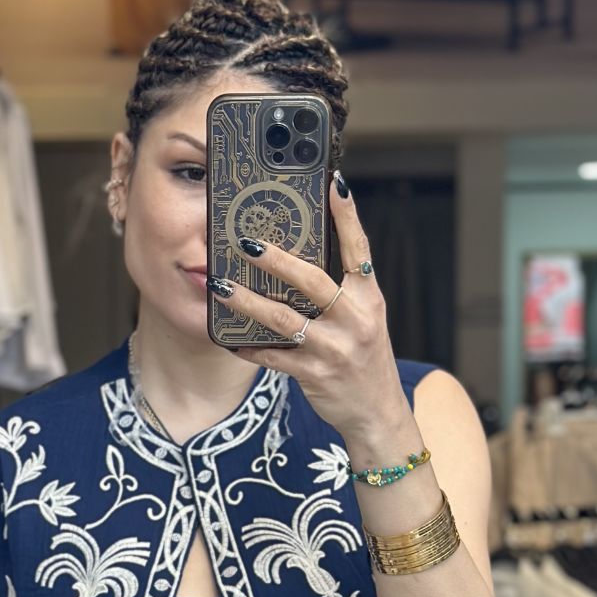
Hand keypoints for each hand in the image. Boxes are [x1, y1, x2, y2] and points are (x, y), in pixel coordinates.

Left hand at [211, 171, 410, 447]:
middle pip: (313, 281)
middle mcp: (355, 319)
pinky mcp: (315, 375)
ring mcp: (334, 349)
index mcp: (368, 297)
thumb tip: (303, 249)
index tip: (333, 184)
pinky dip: (249, 347)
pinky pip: (273, 357)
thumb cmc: (363, 356)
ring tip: (220, 286)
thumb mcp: (364, 316)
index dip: (347, 216)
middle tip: (246, 242)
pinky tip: (228, 338)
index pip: (358, 248)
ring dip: (248, 302)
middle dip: (277, 260)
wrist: (377, 413)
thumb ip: (342, 286)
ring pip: (285, 320)